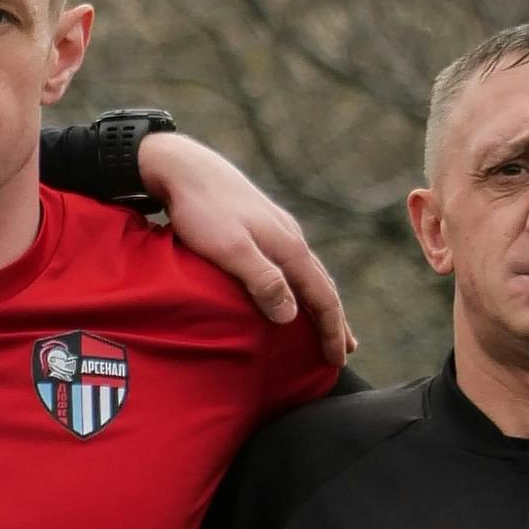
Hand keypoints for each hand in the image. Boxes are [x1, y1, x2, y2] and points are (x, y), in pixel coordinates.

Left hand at [131, 134, 349, 359]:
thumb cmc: (203, 211)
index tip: (338, 360)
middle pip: (322, 286)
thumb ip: (263, 280)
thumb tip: (291, 315)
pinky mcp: (262, 225)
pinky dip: (302, 285)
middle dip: (334, 321)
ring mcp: (278, 230)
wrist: (185, 168)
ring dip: (320, 303)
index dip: (332, 330)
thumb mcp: (231, 250)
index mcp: (289, 247)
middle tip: (343, 352)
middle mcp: (291, 237)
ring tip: (327, 325)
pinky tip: (294, 288)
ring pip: (308, 273)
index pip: (322, 297)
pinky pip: (292, 264)